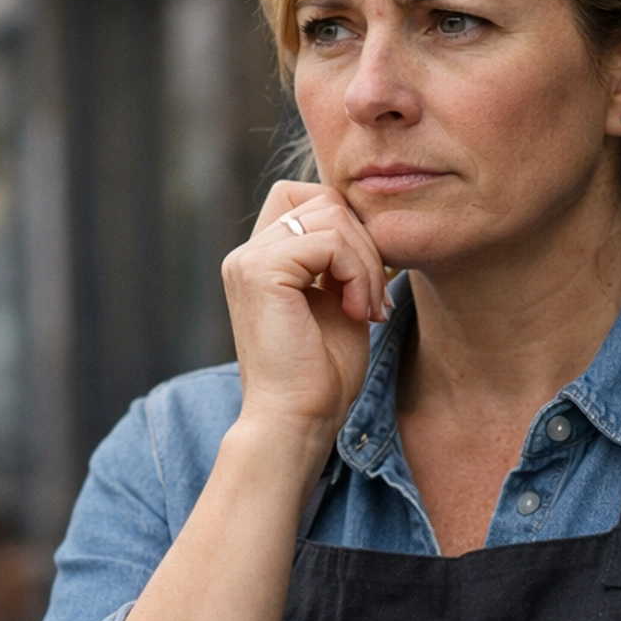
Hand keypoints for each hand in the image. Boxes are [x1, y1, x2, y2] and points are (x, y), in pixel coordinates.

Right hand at [222, 182, 389, 454]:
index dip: (347, 226)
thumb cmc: (321, 375)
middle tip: (375, 297)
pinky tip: (359, 312)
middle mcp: (245, 255)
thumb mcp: (337, 302)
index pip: (306, 198)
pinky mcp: (261, 270)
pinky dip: (359, 273)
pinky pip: (330, 240)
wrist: (297, 422)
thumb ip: (341, 260)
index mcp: (259, 261)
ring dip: (367, 261)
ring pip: (332, 215)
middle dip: (364, 242)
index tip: (368, 278)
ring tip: (368, 308)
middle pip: (323, 198)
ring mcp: (248, 260)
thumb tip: (369, 222)